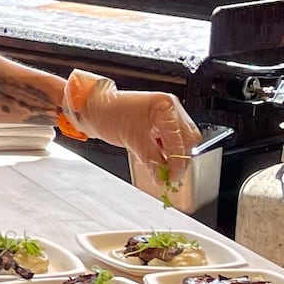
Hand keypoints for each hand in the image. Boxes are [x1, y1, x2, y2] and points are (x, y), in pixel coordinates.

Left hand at [66, 72, 201, 182]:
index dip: (177, 161)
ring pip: (182, 141)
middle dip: (179, 159)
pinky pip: (172, 140)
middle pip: (188, 140)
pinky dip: (167, 152)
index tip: (172, 177)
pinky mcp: (162, 123)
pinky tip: (159, 159)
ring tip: (162, 169)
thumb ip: (151, 159)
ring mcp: (168, 115)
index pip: (181, 138)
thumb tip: (163, 177)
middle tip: (169, 176)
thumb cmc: (108, 113)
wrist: (95, 109)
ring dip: (174, 156)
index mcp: (165, 105)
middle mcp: (170, 108)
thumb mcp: (131, 139)